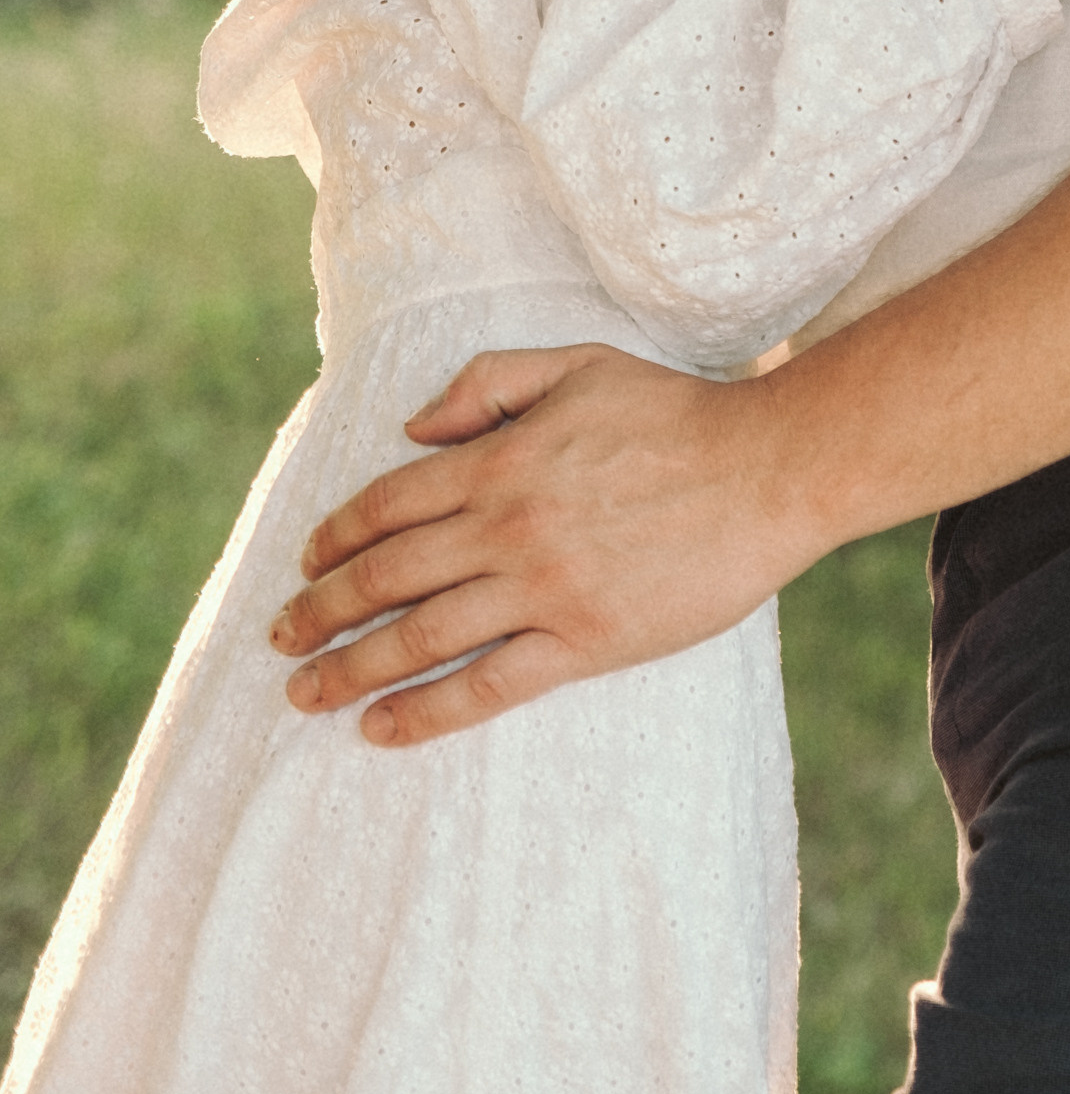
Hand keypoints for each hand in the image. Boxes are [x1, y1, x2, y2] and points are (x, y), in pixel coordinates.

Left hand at [267, 344, 807, 745]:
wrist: (765, 471)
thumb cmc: (675, 414)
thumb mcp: (577, 365)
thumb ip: (487, 385)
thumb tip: (412, 429)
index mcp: (501, 461)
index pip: (390, 503)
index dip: (336, 536)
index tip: (305, 563)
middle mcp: (507, 528)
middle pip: (386, 577)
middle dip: (320, 611)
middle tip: (279, 637)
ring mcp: (542, 589)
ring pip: (420, 637)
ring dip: (350, 668)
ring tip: (306, 693)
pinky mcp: (583, 641)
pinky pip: (486, 685)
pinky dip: (424, 711)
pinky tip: (383, 727)